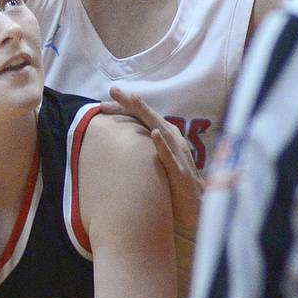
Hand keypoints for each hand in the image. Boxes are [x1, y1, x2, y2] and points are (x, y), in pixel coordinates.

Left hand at [100, 86, 203, 231]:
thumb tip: (120, 140)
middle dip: (131, 102)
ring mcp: (178, 155)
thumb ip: (143, 148)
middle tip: (113, 89)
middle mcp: (173, 141)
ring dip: (147, 114)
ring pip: (162, 130)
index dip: (124, 109)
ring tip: (133, 100)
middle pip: (150, 117)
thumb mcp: (156, 161)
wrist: (196, 208)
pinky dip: (163, 145)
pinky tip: (154, 134)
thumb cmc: (174, 184)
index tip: (102, 104)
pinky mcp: (181, 173)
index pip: (143, 118)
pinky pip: (171, 158)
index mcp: (166, 137)